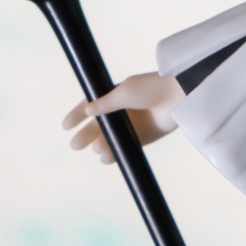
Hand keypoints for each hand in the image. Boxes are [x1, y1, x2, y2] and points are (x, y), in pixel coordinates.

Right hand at [61, 72, 184, 164]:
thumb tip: (87, 110)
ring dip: (102, 144)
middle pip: (101, 124)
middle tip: (74, 145)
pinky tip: (107, 158)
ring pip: (113, 137)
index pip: (93, 104)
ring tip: (96, 149)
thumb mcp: (124, 92)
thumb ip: (105, 103)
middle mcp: (125, 109)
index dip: (78, 114)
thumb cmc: (152, 88)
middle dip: (86, 134)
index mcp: (118, 93)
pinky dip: (116, 152)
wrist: (179, 96)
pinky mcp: (147, 136)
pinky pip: (127, 146)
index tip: (66, 126)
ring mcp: (135, 123)